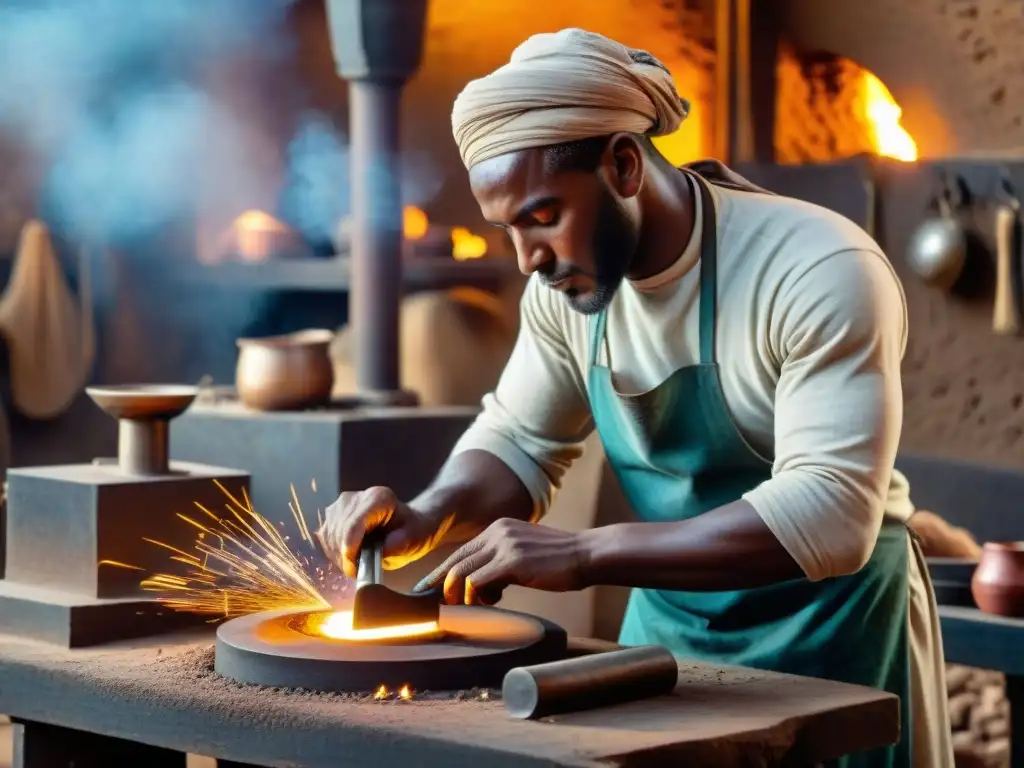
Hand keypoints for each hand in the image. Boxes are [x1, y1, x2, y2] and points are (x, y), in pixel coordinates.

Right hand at [317, 486, 441, 578]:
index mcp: (378, 498)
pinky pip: (325, 539)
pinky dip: (335, 553)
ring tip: (358, 563)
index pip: (354, 524)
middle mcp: (355, 497)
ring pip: (329, 537)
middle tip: (360, 570)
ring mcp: (340, 506)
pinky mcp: (331, 516)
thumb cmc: (410, 531)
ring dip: (340, 556)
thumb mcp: (412, 539)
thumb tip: (373, 554)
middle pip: (339, 533)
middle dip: (346, 557)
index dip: (350, 548)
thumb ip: (396, 544)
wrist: (404, 525)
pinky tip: (350, 557)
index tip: (352, 568)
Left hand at [414, 518, 590, 604]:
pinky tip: (488, 605)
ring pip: (462, 572)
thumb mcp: (525, 554)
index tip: (431, 588)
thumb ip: (503, 563)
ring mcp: (504, 544)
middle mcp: (497, 531)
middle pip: (456, 560)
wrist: (587, 554)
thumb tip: (483, 587)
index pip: (462, 551)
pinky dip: (475, 598)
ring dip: (461, 596)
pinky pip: (478, 582)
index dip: (444, 572)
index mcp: (499, 528)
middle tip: (440, 606)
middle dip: (442, 585)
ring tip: (472, 609)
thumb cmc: (561, 561)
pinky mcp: (512, 560)